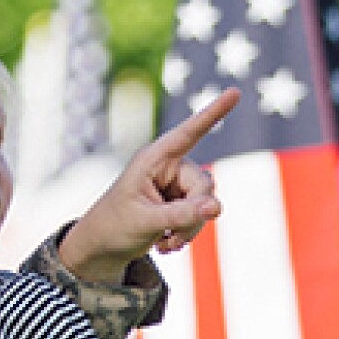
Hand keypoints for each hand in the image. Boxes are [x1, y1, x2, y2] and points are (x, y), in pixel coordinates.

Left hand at [58, 88, 238, 282]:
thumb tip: (216, 207)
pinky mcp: (182, 202)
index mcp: (153, 159)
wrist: (103, 246)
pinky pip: (202, 215)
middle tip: (173, 236)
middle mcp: (169, 167)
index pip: (189, 132)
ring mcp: (177, 185)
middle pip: (205, 184)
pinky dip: (189, 233)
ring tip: (165, 243)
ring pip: (207, 203)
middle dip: (195, 214)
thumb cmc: (114, 226)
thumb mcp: (145, 222)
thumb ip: (180, 215)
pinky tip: (167, 244)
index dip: (213, 113)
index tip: (235, 92)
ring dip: (191, 228)